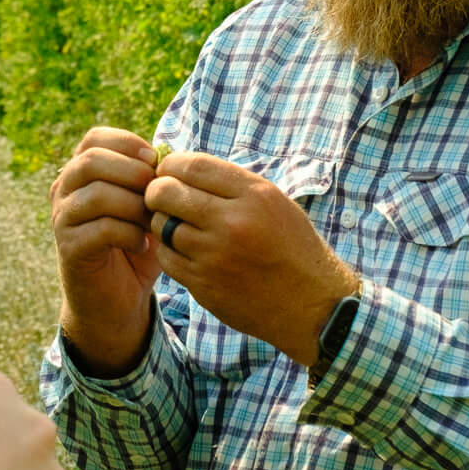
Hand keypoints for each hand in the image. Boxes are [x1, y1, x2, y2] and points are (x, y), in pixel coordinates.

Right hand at [48, 127, 160, 375]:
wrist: (117, 299)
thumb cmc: (135, 244)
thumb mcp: (146, 206)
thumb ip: (152, 179)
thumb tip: (169, 154)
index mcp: (80, 172)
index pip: (95, 138)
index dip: (127, 143)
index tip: (155, 161)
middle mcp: (64, 190)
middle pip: (91, 160)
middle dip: (133, 173)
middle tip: (157, 193)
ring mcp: (63, 219)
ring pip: (97, 194)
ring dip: (134, 206)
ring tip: (152, 222)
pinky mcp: (69, 248)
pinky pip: (101, 229)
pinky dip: (129, 234)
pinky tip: (143, 244)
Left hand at [145, 153, 358, 370]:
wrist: (311, 304)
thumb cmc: (292, 247)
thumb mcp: (273, 203)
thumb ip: (231, 184)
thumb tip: (182, 168)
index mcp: (254, 195)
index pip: (193, 165)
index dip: (171, 165)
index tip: (168, 171)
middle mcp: (233, 222)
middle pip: (166, 192)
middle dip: (157, 191)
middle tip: (161, 196)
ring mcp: (216, 256)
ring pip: (161, 225)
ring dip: (161, 222)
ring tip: (176, 224)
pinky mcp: (204, 284)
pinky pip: (166, 257)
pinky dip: (168, 250)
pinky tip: (183, 250)